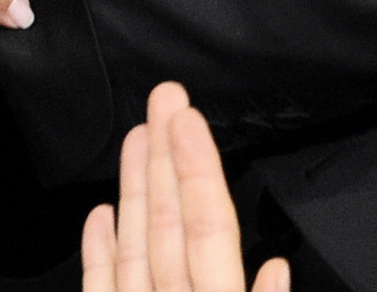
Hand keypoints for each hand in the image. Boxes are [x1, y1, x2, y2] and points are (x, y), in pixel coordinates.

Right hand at [81, 82, 289, 291]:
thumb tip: (277, 272)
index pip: (209, 231)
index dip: (198, 172)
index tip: (188, 121)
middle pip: (172, 225)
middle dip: (166, 156)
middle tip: (166, 102)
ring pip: (139, 248)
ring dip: (136, 189)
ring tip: (138, 137)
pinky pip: (103, 287)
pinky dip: (99, 253)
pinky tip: (101, 216)